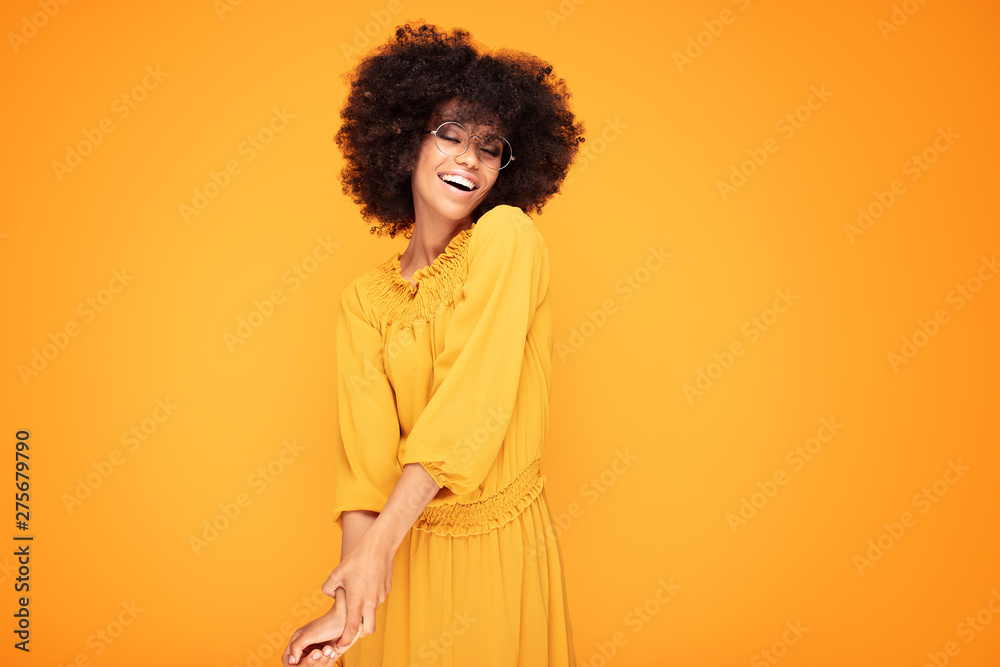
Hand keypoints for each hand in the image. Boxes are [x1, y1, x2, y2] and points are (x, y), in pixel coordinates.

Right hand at [283, 595, 358, 665]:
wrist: (348, 621)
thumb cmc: (328, 623)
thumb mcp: (309, 634)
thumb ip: (296, 646)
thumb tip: (291, 662)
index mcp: (297, 640)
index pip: (288, 658)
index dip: (291, 664)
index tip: (298, 664)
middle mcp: (306, 648)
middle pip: (300, 666)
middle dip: (310, 662)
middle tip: (319, 652)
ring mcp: (316, 654)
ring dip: (321, 661)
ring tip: (329, 649)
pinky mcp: (327, 658)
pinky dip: (328, 662)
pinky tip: (333, 652)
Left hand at [320, 527, 394, 651]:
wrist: (379, 547)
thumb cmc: (356, 560)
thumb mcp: (336, 574)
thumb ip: (329, 589)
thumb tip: (332, 596)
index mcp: (356, 601)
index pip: (351, 629)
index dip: (345, 640)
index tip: (340, 644)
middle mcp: (370, 602)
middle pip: (368, 629)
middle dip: (360, 633)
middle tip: (351, 629)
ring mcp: (380, 597)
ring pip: (373, 613)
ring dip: (365, 612)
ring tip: (357, 597)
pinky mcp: (386, 590)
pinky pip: (377, 600)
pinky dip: (371, 599)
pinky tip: (366, 585)